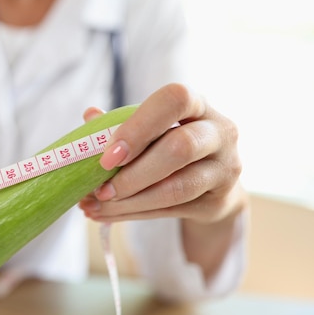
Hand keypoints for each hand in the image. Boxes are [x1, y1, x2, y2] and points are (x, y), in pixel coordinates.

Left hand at [78, 84, 246, 277]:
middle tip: (99, 189)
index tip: (108, 156)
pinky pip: (172, 210)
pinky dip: (133, 213)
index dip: (138, 127)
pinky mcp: (217, 201)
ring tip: (96, 205)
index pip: (175, 100)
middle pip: (180, 147)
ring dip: (130, 200)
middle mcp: (219, 132)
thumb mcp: (148, 127)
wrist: (208, 183)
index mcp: (197, 104)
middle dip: (133, 173)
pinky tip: (106, 214)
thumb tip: (90, 116)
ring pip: (177, 187)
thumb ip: (120, 122)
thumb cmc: (167, 144)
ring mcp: (224, 169)